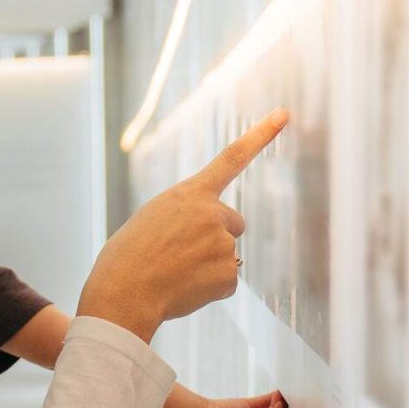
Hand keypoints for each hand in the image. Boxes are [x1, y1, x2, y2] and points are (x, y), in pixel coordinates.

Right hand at [78, 110, 287, 339]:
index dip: (261, 135)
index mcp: (190, 194)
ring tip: (175, 272)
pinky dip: (209, 289)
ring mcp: (223, 244)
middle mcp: (212, 213)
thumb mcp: (153, 218)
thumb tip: (212, 241)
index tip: (285, 114)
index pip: (232, 157)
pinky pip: (226, 282)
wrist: (123, 293)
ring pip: (227, 254)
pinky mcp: (228, 274)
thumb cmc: (128, 257)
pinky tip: (184, 289)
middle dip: (215, 237)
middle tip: (181, 253)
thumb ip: (187, 217)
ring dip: (208, 265)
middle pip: (233, 223)